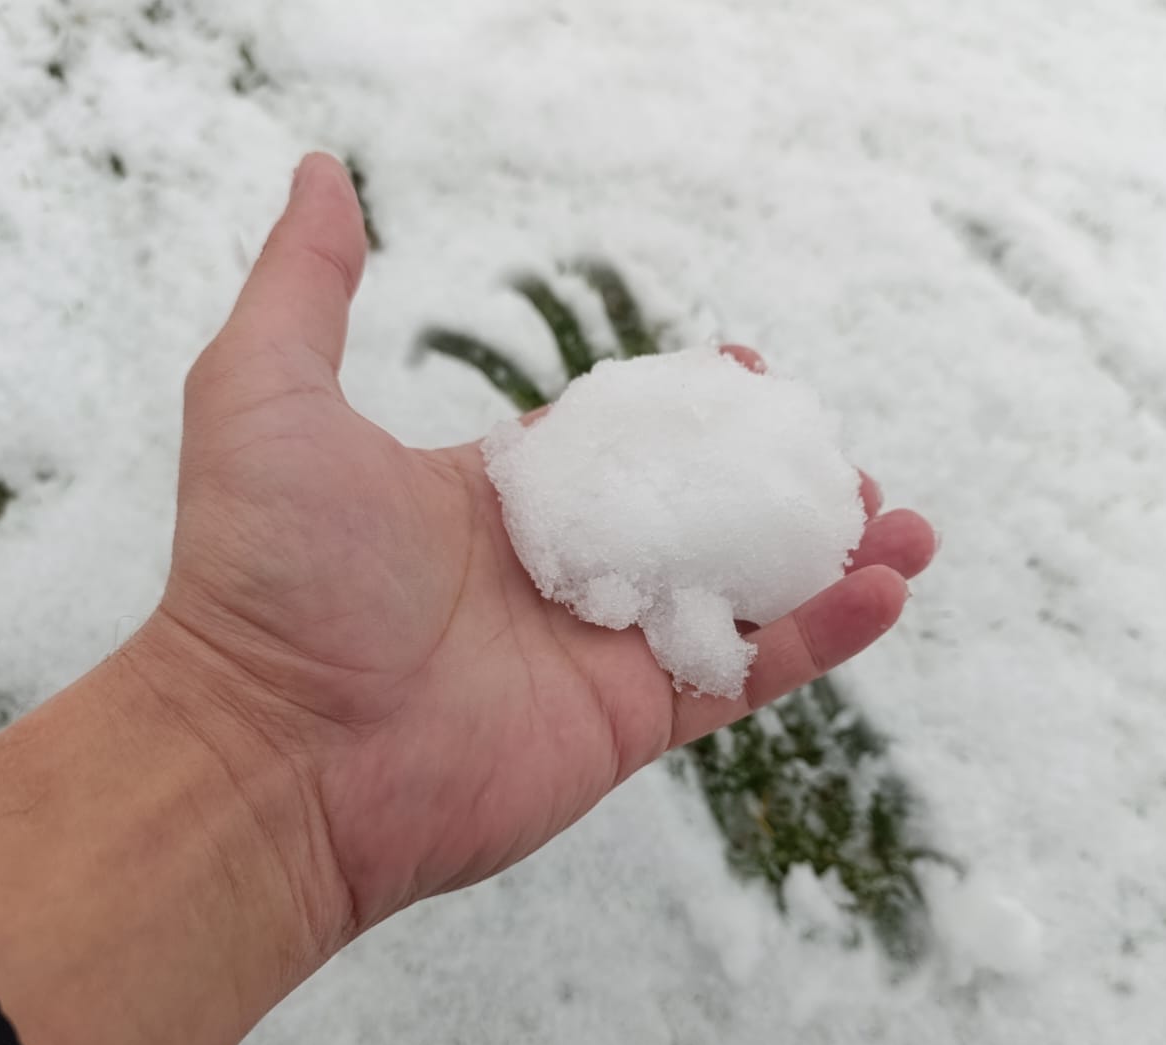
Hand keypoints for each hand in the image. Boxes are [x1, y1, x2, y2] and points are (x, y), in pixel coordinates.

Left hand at [144, 152, 938, 944]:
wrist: (273, 750)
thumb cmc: (264, 575)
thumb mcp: (265, 392)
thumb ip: (309, 287)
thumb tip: (321, 173)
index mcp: (495, 499)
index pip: (615, 443)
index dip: (686, 410)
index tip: (748, 371)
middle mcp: (557, 572)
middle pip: (696, 513)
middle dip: (775, 483)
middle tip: (840, 457)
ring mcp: (599, 649)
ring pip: (741, 594)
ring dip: (827, 557)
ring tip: (901, 525)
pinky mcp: (630, 722)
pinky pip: (746, 672)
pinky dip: (821, 635)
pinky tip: (885, 590)